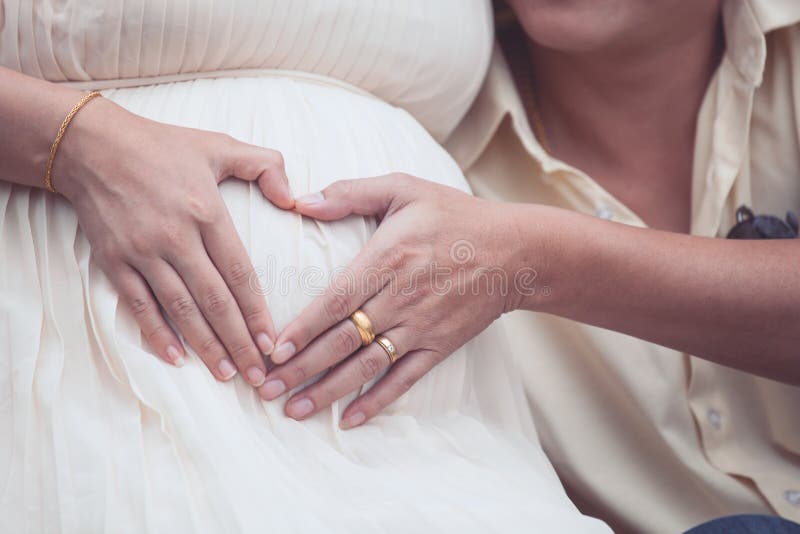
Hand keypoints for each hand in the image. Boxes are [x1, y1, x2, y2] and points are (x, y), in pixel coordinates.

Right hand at [57, 97, 293, 386]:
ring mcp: (143, 252)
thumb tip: (294, 198)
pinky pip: (138, 304)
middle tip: (258, 375)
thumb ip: (264, 166)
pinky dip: (156, 333)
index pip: (239, 273)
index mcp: (206, 212)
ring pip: (180, 309)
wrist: (91, 146)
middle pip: (214, 301)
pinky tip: (176, 358)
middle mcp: (176, 237)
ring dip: (205, 346)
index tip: (272, 342)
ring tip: (227, 375)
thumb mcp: (219, 146)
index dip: (257, 311)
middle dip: (238, 342)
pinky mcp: (115, 260)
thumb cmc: (162, 147)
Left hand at [260, 174, 529, 427]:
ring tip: (295, 410)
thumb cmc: (455, 215)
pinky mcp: (439, 345)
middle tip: (266, 389)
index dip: (302, 329)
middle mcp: (401, 298)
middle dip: (301, 368)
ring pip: (367, 365)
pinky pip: (404, 378)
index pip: (335, 301)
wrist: (515, 251)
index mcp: (387, 259)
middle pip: (342, 340)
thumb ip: (350, 193)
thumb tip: (300, 201)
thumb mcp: (404, 188)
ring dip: (329, 390)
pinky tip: (350, 419)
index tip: (272, 350)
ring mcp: (421, 326)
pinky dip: (377, 401)